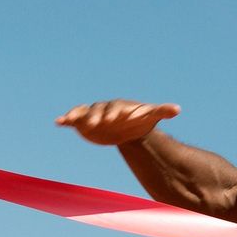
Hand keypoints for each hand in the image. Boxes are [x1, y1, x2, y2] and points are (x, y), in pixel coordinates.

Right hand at [55, 99, 180, 145]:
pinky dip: (66, 119)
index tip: (113, 120)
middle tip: (94, 125)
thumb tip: (178, 109)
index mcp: (120, 107)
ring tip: (68, 120)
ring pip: (83, 113)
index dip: (114, 113)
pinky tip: (58, 122)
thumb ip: (162, 111)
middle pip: (98, 110)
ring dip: (77, 116)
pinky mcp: (84, 122)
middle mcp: (104, 109)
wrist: (128, 129)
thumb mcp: (151, 116)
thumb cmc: (140, 120)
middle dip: (95, 116)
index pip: (116, 108)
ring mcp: (93, 114)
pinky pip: (74, 118)